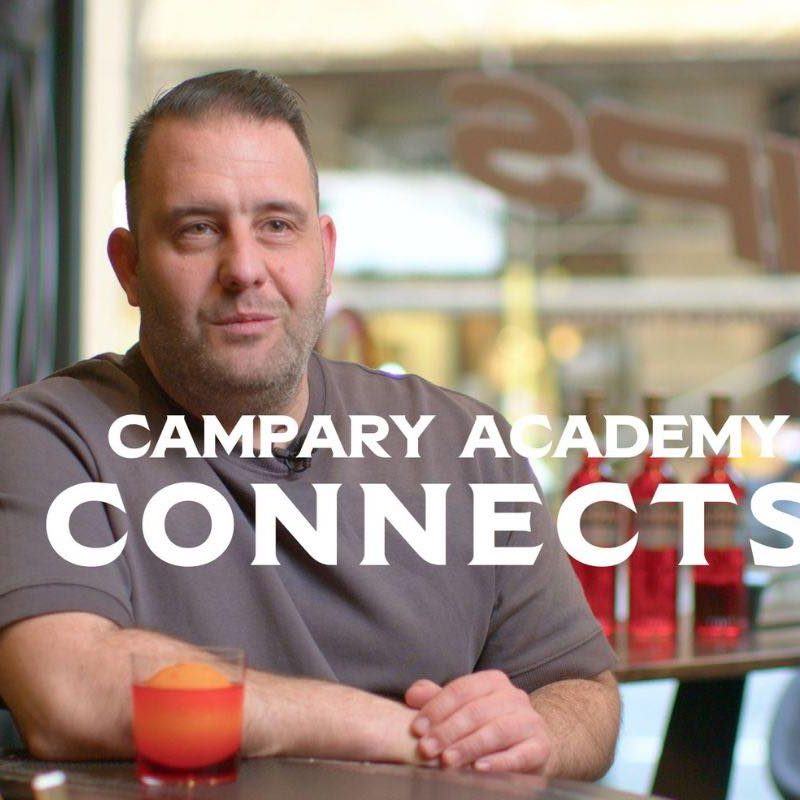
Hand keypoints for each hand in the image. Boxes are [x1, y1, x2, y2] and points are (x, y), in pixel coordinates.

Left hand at [404, 670, 552, 772]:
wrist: (536, 744)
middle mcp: (514, 696)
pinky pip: (519, 755)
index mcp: (494, 681)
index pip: (461, 690)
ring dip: (468, 746)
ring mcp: (530, 721)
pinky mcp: (541, 747)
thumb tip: (412, 694)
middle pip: (476, 711)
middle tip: (426, 749)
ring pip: (496, 731)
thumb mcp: (465, 709)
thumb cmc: (491, 725)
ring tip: (447, 761)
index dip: (436, 708)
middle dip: (447, 731)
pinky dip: (498, 762)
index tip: (416, 729)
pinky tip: (478, 769)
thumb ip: (438, 699)